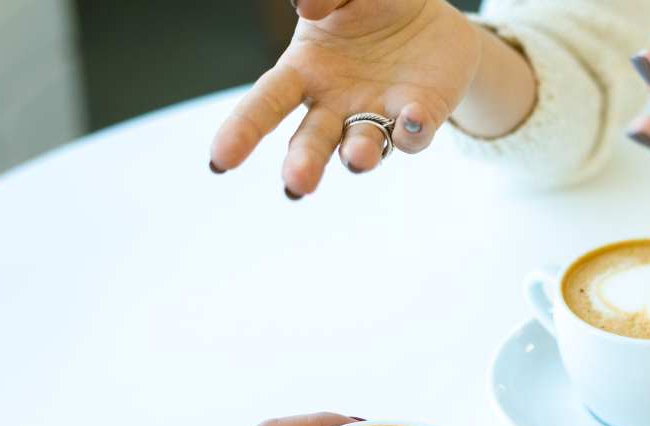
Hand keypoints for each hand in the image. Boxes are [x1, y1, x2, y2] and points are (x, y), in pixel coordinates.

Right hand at [209, 0, 481, 196]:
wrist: (428, 19)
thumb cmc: (370, 7)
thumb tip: (306, 5)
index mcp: (303, 73)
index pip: (266, 103)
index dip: (243, 131)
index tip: (221, 161)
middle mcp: (334, 105)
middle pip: (312, 140)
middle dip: (303, 162)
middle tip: (297, 184)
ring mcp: (375, 116)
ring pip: (361, 147)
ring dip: (358, 156)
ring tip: (357, 159)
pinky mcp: (416, 118)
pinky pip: (412, 133)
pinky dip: (412, 130)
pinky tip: (411, 119)